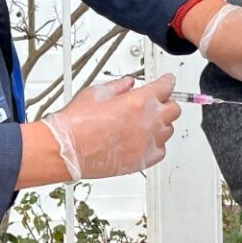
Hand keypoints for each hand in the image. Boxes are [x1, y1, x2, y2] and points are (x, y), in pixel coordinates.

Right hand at [41, 75, 180, 180]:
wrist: (68, 149)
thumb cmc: (77, 123)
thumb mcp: (96, 93)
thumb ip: (118, 86)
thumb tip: (128, 83)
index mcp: (139, 101)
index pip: (166, 87)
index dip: (167, 82)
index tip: (168, 81)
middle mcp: (148, 122)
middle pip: (174, 109)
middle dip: (166, 103)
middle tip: (157, 102)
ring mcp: (147, 143)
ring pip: (168, 131)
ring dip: (161, 124)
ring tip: (147, 123)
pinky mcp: (143, 160)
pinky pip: (161, 151)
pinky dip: (156, 145)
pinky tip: (145, 141)